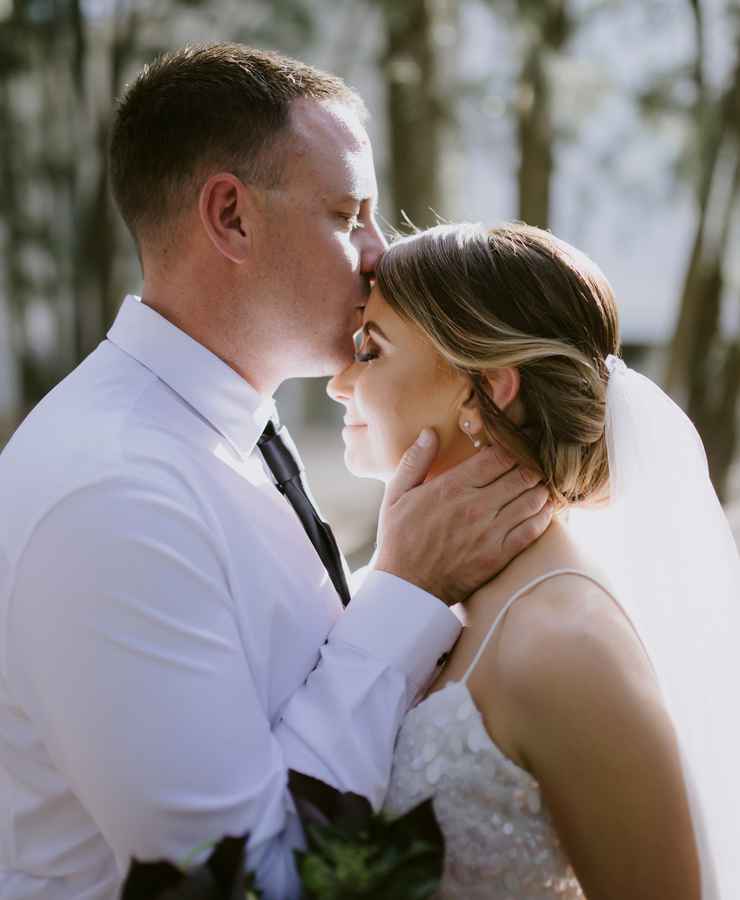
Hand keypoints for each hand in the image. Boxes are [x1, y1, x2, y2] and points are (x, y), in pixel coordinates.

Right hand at [375, 428, 552, 605]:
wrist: (407, 588)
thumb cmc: (399, 540)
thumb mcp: (396, 495)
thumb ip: (414, 461)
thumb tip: (430, 432)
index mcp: (452, 487)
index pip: (498, 456)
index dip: (515, 445)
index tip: (520, 441)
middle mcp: (476, 506)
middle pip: (521, 474)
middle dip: (532, 464)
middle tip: (536, 460)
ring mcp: (490, 532)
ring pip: (532, 499)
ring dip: (540, 487)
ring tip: (540, 482)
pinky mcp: (500, 555)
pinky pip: (533, 529)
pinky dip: (544, 515)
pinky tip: (545, 508)